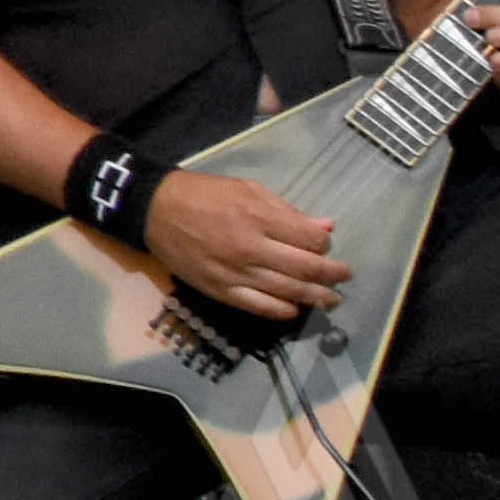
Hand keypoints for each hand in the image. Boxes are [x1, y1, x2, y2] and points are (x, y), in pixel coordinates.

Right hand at [143, 168, 349, 318]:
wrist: (155, 210)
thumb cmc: (204, 194)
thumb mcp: (247, 189)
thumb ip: (287, 210)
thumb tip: (326, 226)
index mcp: (259, 217)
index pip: (311, 239)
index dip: (325, 243)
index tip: (324, 244)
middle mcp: (252, 248)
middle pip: (307, 268)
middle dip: (333, 274)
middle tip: (345, 276)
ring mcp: (236, 273)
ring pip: (289, 292)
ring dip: (317, 297)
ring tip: (331, 299)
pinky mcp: (220, 290)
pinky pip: (261, 307)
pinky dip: (283, 310)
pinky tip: (294, 308)